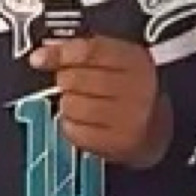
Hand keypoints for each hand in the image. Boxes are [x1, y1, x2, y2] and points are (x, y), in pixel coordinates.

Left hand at [30, 36, 172, 166]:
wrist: (156, 130)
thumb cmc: (132, 91)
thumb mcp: (118, 61)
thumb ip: (84, 52)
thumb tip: (42, 55)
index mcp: (135, 60)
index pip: (89, 51)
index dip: (59, 54)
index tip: (39, 58)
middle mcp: (135, 88)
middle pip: (76, 79)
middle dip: (65, 81)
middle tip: (72, 85)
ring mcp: (128, 118)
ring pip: (71, 105)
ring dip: (68, 104)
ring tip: (81, 104)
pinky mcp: (117, 143)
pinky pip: (73, 131)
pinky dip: (70, 126)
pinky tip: (82, 122)